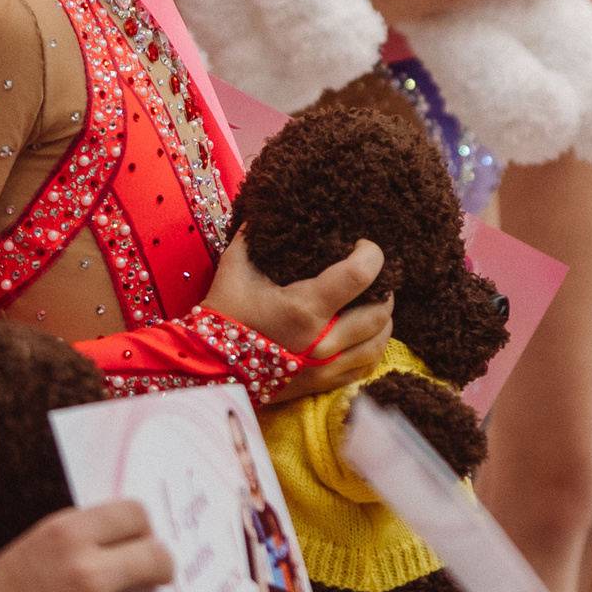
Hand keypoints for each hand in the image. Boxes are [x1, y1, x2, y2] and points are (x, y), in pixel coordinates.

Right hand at [0, 498, 185, 591]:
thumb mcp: (39, 545)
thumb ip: (87, 537)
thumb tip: (142, 538)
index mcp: (67, 533)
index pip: (136, 514)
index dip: (143, 527)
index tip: (142, 539)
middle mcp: (84, 571)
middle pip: (158, 555)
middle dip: (161, 565)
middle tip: (158, 574)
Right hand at [200, 232, 393, 401]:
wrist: (208, 368)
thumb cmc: (224, 314)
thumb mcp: (236, 266)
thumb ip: (257, 233)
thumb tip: (271, 205)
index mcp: (305, 308)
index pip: (360, 275)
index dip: (372, 254)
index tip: (364, 245)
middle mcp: (323, 341)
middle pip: (379, 312)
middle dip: (383, 288)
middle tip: (373, 275)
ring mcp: (326, 368)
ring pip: (378, 342)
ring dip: (383, 319)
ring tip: (373, 302)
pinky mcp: (323, 386)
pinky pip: (366, 367)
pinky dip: (373, 347)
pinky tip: (366, 333)